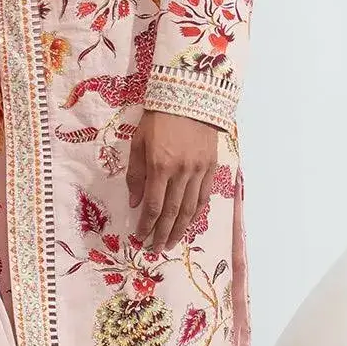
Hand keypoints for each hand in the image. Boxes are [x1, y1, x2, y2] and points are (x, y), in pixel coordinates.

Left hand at [126, 111, 218, 253]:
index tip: (140, 237)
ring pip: (190, 209)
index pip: (153, 204)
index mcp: (160, 165)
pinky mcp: (211, 167)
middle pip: (172, 212)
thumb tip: (135, 202)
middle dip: (162, 233)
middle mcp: (181, 172)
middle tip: (156, 249)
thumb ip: (136, 174)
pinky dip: (196, 214)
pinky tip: (189, 225)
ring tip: (171, 243)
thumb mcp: (139, 142)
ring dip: (180, 229)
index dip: (146, 224)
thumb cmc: (158, 118)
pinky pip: (204, 197)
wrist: (191, 96)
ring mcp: (199, 171)